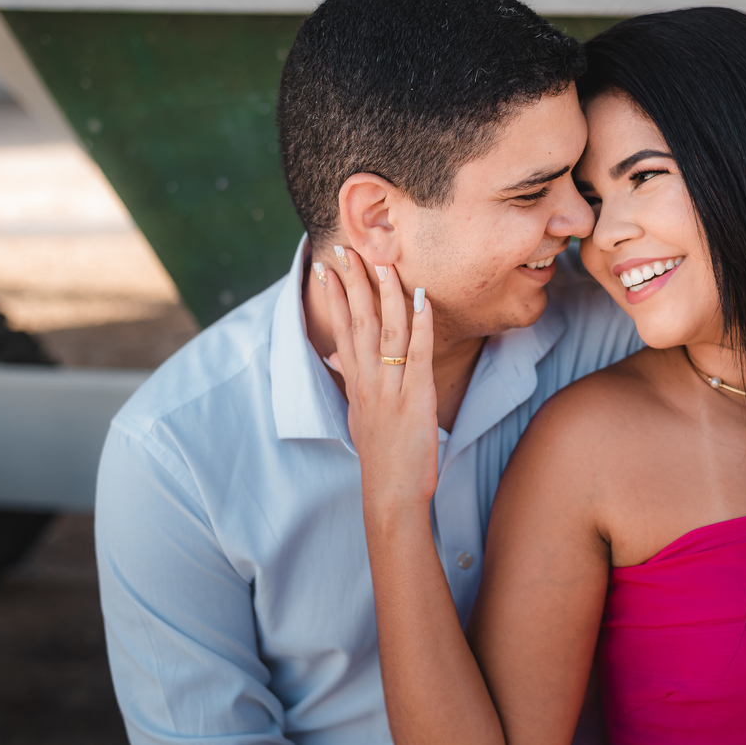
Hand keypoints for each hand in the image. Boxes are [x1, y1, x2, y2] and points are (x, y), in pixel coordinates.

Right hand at [322, 251, 439, 516]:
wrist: (390, 496)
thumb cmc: (381, 458)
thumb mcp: (358, 417)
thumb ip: (350, 384)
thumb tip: (334, 359)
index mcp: (355, 384)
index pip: (340, 331)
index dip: (332, 297)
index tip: (324, 267)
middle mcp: (368, 381)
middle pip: (357, 322)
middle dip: (351, 282)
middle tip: (345, 248)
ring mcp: (390, 388)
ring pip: (385, 331)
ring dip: (384, 293)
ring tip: (382, 262)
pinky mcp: (416, 399)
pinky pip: (418, 355)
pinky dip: (420, 325)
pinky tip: (421, 299)